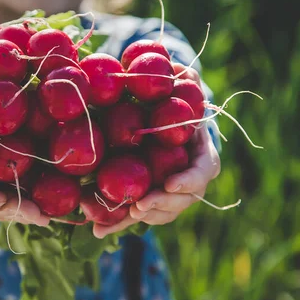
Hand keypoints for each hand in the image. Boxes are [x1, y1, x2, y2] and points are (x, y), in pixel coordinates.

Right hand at [0, 110, 49, 226]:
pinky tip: (68, 194)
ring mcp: (0, 196)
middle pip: (1, 213)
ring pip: (20, 207)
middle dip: (19, 212)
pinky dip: (47, 195)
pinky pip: (32, 193)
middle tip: (37, 213)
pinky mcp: (16, 186)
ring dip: (37, 209)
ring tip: (55, 211)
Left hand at [93, 64, 220, 237]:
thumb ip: (184, 79)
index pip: (203, 172)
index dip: (189, 180)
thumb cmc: (175, 103)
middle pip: (180, 201)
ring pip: (158, 213)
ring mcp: (167, 193)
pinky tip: (96, 230)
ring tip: (113, 220)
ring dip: (136, 219)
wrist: (162, 122)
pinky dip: (115, 224)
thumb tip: (179, 69)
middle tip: (140, 206)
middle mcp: (187, 179)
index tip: (171, 184)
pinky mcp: (145, 198)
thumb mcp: (181, 87)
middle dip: (160, 206)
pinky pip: (133, 215)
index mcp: (200, 154)